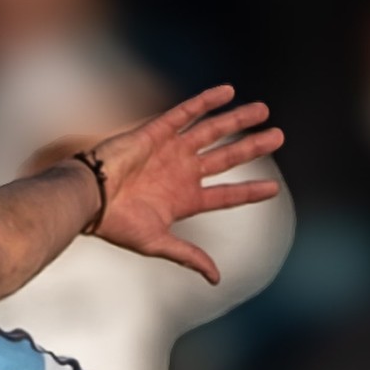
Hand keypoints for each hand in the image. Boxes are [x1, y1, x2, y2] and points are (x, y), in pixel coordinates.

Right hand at [85, 86, 284, 284]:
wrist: (90, 198)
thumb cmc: (117, 224)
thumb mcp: (157, 243)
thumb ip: (188, 256)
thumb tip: (216, 279)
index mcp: (184, 200)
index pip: (225, 195)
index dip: (249, 192)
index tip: (274, 190)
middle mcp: (182, 172)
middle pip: (227, 157)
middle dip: (252, 147)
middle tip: (279, 137)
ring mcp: (172, 151)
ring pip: (213, 131)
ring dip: (238, 120)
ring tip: (264, 110)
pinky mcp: (158, 131)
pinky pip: (186, 112)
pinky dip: (206, 101)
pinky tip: (228, 91)